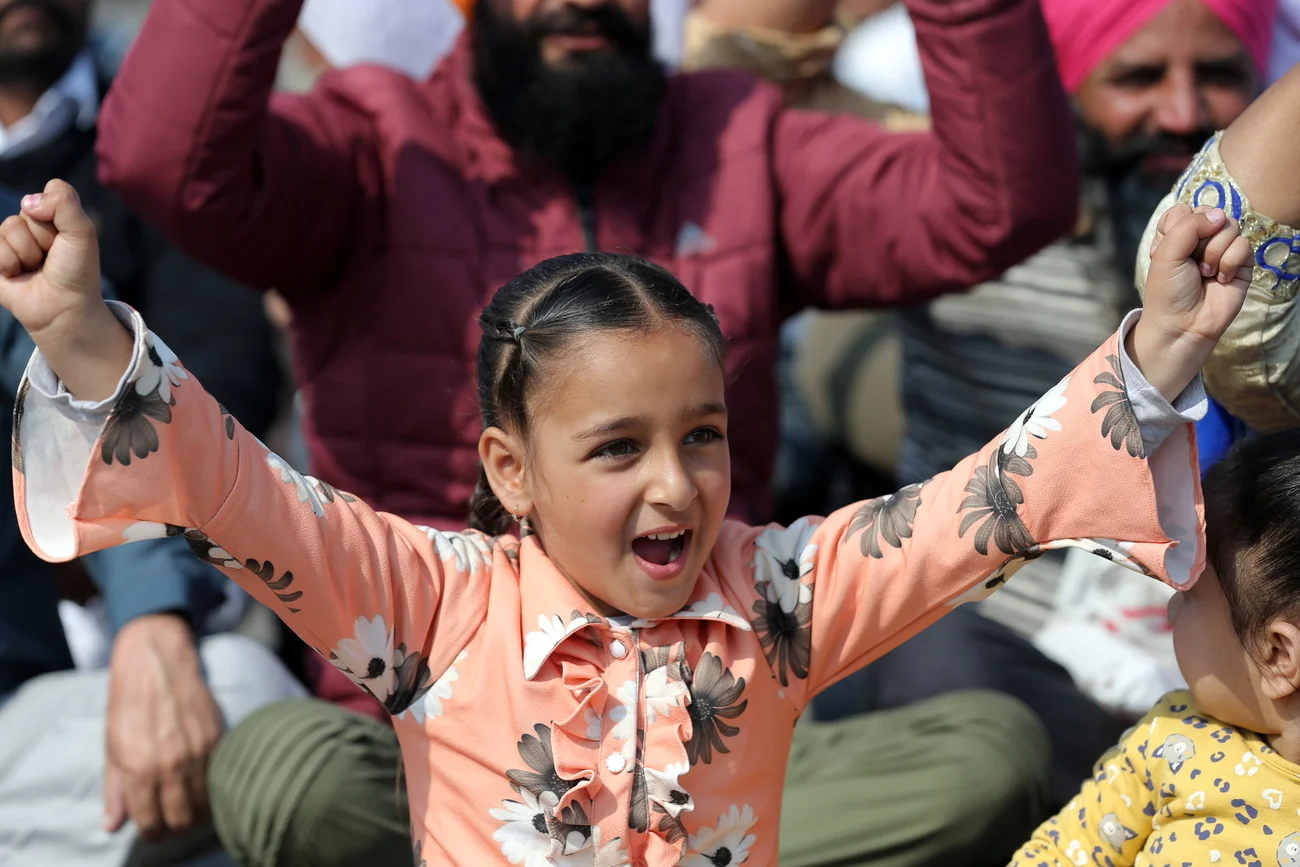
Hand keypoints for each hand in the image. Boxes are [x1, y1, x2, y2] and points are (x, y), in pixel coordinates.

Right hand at [0, 179, 131, 400]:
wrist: (64, 307)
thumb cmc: (77, 272)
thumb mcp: (83, 233)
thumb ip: (64, 203)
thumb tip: (28, 201)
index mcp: (55, 216)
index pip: (50, 192)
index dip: (60, 215)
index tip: (70, 239)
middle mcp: (32, 226)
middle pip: (27, 211)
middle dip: (43, 236)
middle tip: (52, 257)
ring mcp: (12, 242)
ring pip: (9, 226)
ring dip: (27, 252)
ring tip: (36, 268)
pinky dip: (9, 262)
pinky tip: (19, 275)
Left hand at [104, 614, 223, 840]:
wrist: (158, 662)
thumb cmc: (129, 703)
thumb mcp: (112, 747)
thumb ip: (115, 790)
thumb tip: (113, 826)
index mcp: (140, 769)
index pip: (150, 822)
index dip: (151, 832)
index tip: (153, 830)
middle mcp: (172, 764)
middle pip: (183, 819)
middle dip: (176, 826)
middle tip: (172, 820)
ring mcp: (199, 751)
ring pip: (206, 803)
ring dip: (197, 810)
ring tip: (189, 806)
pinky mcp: (218, 738)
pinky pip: (220, 778)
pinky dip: (213, 788)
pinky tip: (204, 786)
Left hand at [1127, 205, 1250, 401]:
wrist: (1182, 325)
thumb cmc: (1168, 291)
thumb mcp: (1166, 254)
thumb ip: (1188, 226)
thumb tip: (1220, 215)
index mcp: (1176, 235)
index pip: (1185, 210)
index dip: (1182, 225)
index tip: (1172, 247)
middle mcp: (1200, 239)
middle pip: (1212, 214)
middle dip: (1201, 239)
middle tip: (1192, 262)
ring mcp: (1222, 250)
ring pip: (1230, 227)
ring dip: (1214, 252)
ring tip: (1204, 274)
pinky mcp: (1242, 264)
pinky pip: (1244, 245)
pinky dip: (1230, 262)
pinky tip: (1220, 279)